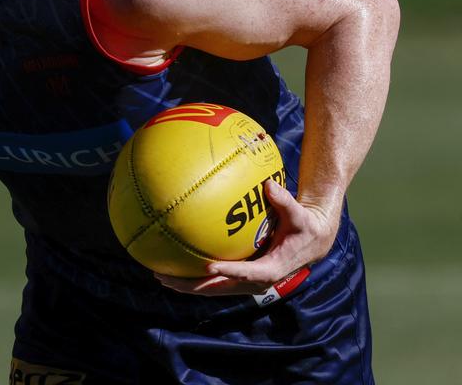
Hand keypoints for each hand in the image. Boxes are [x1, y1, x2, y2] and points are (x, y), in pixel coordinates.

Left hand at [156, 180, 338, 296]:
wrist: (311, 243)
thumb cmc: (304, 226)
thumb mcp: (299, 214)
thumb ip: (285, 201)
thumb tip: (269, 184)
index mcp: (272, 268)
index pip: (248, 273)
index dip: (229, 272)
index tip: (209, 266)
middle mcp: (257, 281)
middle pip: (221, 287)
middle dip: (194, 285)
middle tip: (167, 278)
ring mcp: (247, 282)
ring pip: (214, 288)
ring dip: (188, 285)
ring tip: (161, 277)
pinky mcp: (241, 278)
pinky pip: (215, 281)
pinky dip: (195, 279)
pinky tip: (174, 270)